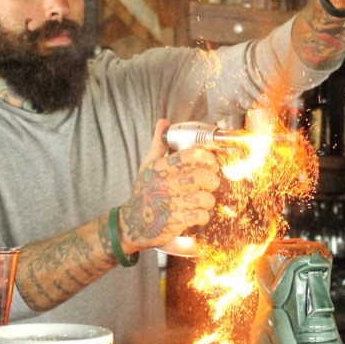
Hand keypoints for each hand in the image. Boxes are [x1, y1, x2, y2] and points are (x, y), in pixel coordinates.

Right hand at [118, 119, 219, 251]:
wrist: (132, 222)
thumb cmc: (144, 191)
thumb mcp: (148, 166)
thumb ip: (159, 144)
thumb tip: (163, 122)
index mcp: (161, 168)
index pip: (190, 156)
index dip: (207, 158)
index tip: (211, 163)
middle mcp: (166, 184)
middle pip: (201, 177)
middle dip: (212, 179)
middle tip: (211, 181)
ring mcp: (172, 203)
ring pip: (205, 197)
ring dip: (208, 199)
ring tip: (204, 199)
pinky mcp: (176, 221)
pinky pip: (201, 215)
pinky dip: (203, 215)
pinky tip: (198, 213)